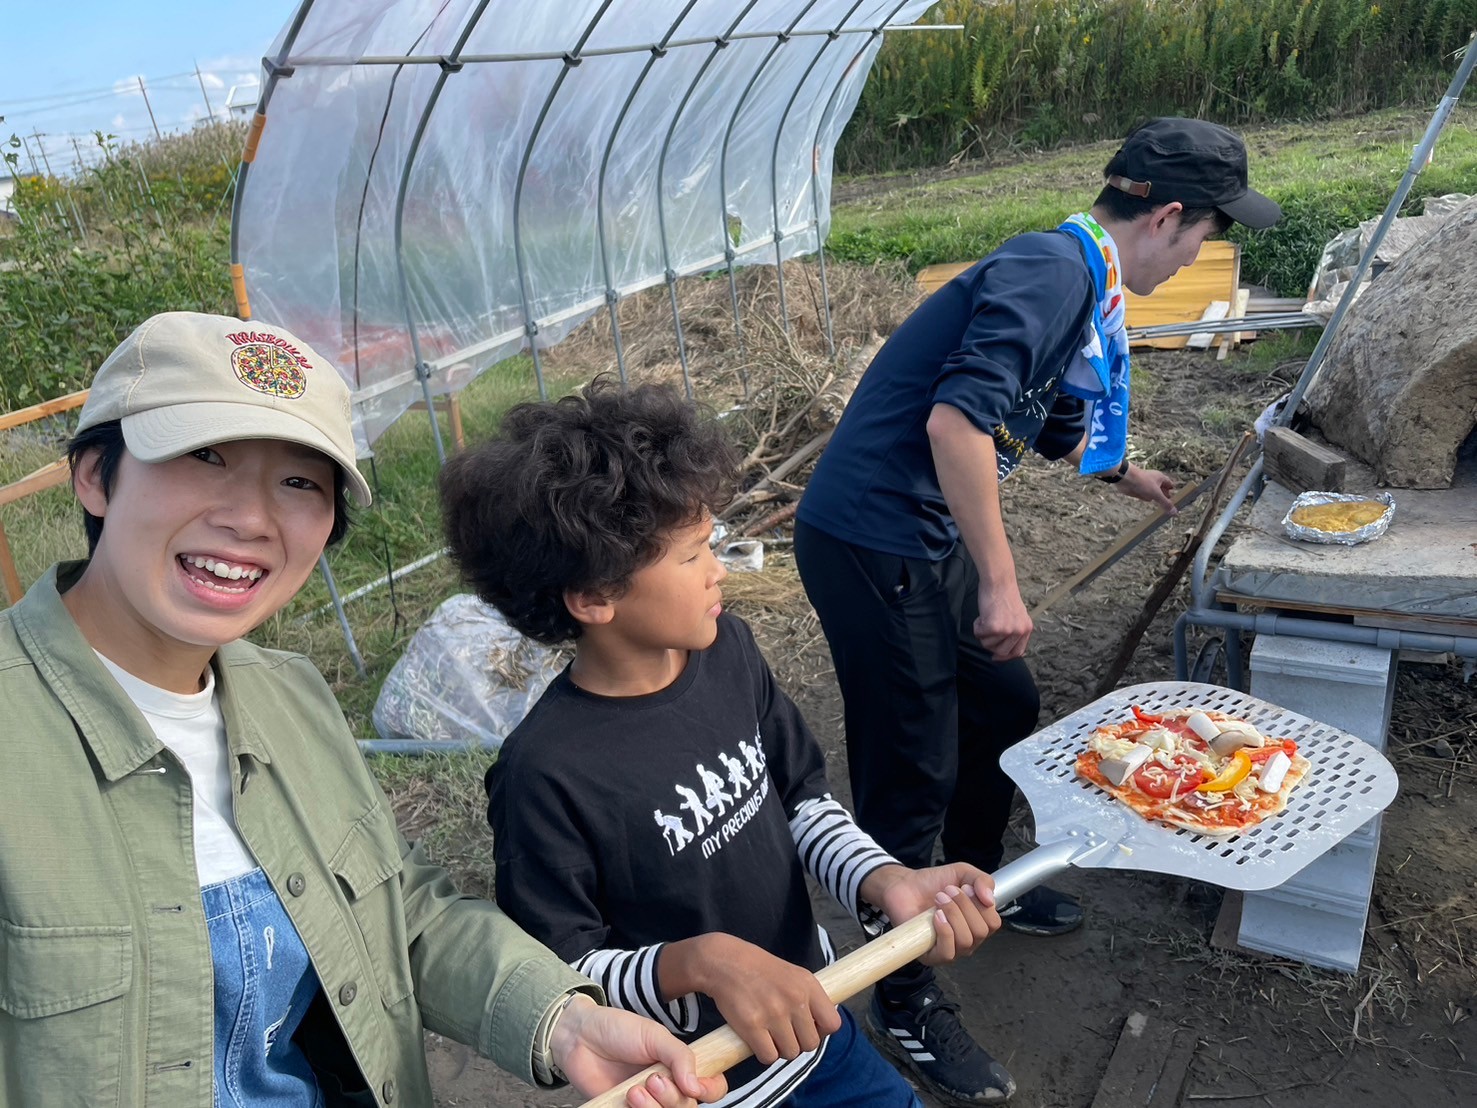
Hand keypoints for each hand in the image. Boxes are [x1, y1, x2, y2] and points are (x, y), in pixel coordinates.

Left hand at [551, 995, 727, 1106]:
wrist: (579, 1038)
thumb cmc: (617, 1030)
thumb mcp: (654, 1036)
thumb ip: (680, 1056)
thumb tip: (696, 1085)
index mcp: (679, 1066)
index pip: (710, 1086)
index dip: (710, 1090)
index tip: (696, 1086)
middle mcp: (668, 1086)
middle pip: (688, 1107)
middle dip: (673, 1098)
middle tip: (654, 1080)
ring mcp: (648, 1101)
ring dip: (655, 1106)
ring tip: (636, 1089)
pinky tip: (628, 1096)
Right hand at [677, 934, 840, 1065]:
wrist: (725, 962)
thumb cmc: (759, 969)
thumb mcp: (793, 975)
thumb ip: (808, 998)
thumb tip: (819, 1026)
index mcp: (808, 985)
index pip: (833, 1023)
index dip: (821, 1031)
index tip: (808, 1028)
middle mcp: (794, 999)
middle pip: (810, 1044)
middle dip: (798, 1043)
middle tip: (784, 1033)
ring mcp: (774, 1014)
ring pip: (790, 1053)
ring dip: (780, 1049)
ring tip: (769, 1035)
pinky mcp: (752, 1026)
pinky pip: (768, 1057)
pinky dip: (764, 1053)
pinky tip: (757, 1040)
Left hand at [861, 863, 1000, 965]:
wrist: (905, 884)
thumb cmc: (934, 882)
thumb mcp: (963, 873)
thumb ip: (983, 880)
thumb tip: (990, 900)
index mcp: (977, 923)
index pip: (993, 923)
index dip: (981, 904)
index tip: (964, 887)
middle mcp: (967, 940)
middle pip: (980, 931)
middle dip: (964, 906)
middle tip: (947, 891)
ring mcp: (950, 949)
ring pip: (965, 941)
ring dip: (952, 914)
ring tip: (938, 899)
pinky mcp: (931, 955)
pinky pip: (948, 952)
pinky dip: (945, 931)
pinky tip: (936, 916)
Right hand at [973, 577, 1031, 660]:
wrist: (998, 581)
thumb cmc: (1004, 594)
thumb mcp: (1016, 615)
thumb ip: (1014, 630)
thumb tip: (1003, 648)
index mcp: (1027, 628)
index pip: (1018, 652)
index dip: (1006, 656)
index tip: (996, 656)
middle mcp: (1019, 631)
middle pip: (1002, 652)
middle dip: (991, 646)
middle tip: (986, 635)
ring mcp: (1007, 630)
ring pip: (988, 645)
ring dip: (983, 635)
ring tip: (985, 619)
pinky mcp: (994, 627)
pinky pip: (980, 635)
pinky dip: (977, 627)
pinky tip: (981, 616)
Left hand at [1115, 465, 1177, 513]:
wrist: (1125, 479)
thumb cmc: (1142, 482)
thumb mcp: (1156, 494)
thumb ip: (1165, 503)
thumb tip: (1175, 512)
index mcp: (1161, 478)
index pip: (1170, 485)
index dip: (1172, 492)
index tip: (1176, 499)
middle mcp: (1154, 481)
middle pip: (1162, 490)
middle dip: (1164, 496)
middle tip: (1169, 505)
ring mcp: (1146, 485)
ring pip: (1153, 493)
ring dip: (1155, 498)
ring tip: (1160, 505)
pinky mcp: (1138, 489)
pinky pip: (1145, 495)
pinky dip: (1146, 498)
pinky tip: (1149, 500)